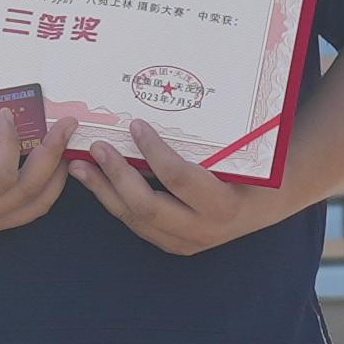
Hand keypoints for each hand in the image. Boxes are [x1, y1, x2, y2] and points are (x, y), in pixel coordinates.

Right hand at [0, 119, 63, 246]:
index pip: (1, 174)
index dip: (11, 141)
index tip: (4, 114)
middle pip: (28, 191)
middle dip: (52, 153)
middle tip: (65, 123)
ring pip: (34, 207)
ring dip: (55, 174)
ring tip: (64, 143)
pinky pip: (25, 211)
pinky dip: (44, 188)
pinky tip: (48, 165)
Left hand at [70, 123, 292, 256]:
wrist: (263, 206)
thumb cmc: (251, 170)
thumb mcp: (237, 155)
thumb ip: (208, 140)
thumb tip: (169, 98)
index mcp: (222, 205)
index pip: (178, 177)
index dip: (153, 151)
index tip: (136, 126)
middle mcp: (202, 230)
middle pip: (146, 205)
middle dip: (116, 175)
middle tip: (97, 147)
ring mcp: (184, 243)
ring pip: (134, 218)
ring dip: (104, 190)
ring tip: (80, 166)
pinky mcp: (171, 245)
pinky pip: (136, 223)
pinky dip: (113, 200)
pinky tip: (96, 181)